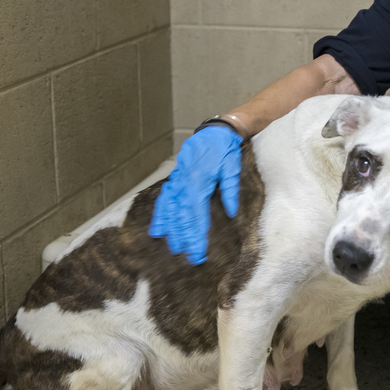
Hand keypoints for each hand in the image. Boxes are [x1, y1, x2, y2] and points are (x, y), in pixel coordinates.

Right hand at [149, 125, 241, 263]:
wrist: (214, 131)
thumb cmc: (225, 149)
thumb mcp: (232, 166)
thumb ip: (230, 189)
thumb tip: (232, 212)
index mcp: (199, 180)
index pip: (196, 212)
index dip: (196, 233)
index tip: (198, 250)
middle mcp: (184, 182)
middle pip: (182, 215)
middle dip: (185, 237)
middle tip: (189, 257)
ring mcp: (177, 181)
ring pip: (171, 209)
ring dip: (171, 230)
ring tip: (173, 248)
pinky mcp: (175, 180)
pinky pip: (164, 200)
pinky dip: (160, 215)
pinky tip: (157, 230)